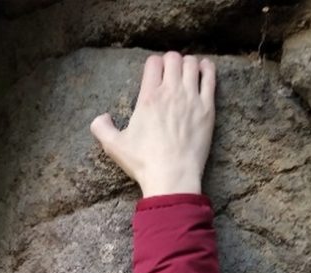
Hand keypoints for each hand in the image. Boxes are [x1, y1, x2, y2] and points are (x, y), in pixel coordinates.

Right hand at [90, 53, 214, 197]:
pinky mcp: (207, 107)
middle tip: (170, 73)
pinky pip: (210, 76)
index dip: (153, 65)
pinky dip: (206, 69)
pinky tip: (203, 71)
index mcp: (148, 97)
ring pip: (192, 63)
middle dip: (170, 62)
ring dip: (188, 64)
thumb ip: (102, 128)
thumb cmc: (144, 163)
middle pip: (173, 57)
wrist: (172, 177)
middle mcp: (170, 92)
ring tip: (186, 73)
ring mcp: (191, 98)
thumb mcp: (114, 147)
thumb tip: (100, 118)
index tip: (154, 74)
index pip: (153, 62)